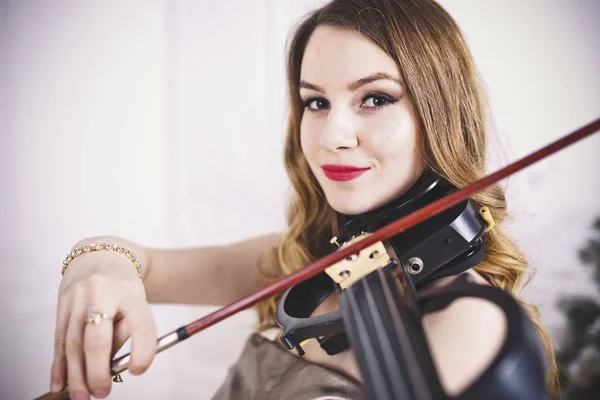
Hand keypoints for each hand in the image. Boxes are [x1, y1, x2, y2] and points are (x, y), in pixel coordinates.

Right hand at [50, 249, 156, 398]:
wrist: (99, 258)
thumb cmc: (122, 288)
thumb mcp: (136, 303)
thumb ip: (126, 332)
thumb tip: (109, 367)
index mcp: (131, 293)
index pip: (141, 323)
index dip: (142, 349)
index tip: (138, 370)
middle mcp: (103, 294)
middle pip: (97, 338)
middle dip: (98, 371)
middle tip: (102, 392)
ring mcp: (78, 299)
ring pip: (73, 343)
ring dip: (77, 375)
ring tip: (83, 396)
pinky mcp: (61, 305)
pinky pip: (58, 340)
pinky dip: (59, 365)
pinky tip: (60, 383)